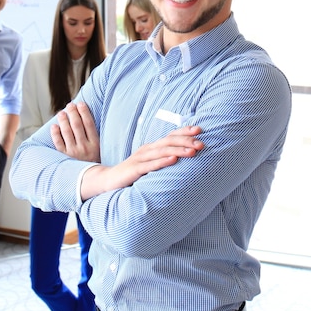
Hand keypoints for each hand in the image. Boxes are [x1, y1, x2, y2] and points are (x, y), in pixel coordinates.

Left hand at [51, 102, 99, 161]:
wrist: (89, 179)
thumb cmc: (94, 161)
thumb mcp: (100, 150)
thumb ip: (95, 137)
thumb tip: (88, 119)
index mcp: (95, 144)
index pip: (89, 124)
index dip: (84, 112)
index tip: (80, 104)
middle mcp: (84, 148)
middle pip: (77, 125)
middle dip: (73, 113)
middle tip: (70, 105)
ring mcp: (74, 152)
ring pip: (67, 132)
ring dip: (64, 120)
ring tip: (61, 113)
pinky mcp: (64, 157)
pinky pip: (58, 143)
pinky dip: (55, 134)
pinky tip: (54, 126)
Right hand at [81, 125, 203, 199]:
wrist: (108, 180)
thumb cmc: (133, 172)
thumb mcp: (150, 163)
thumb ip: (164, 159)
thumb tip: (184, 157)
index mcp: (152, 147)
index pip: (170, 136)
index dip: (184, 131)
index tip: (199, 130)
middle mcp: (147, 150)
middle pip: (168, 141)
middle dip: (186, 141)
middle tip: (201, 143)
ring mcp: (140, 159)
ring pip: (162, 152)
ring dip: (178, 150)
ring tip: (193, 151)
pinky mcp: (135, 170)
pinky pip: (151, 166)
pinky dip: (163, 162)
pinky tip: (173, 160)